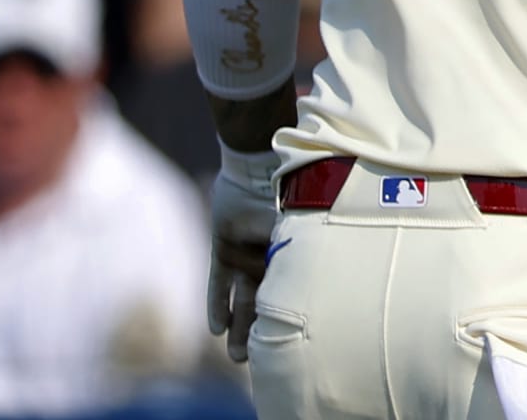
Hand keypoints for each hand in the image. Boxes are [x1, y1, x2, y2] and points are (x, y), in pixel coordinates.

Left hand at [208, 144, 280, 361]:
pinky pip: (219, 281)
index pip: (290, 290)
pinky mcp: (222, 247)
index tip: (290, 342)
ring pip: (244, 296)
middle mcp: (271, 252)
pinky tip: (215, 328)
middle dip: (262, 330)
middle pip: (267, 299)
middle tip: (257, 360)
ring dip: (240, 326)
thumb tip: (311, 291)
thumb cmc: (290, 193)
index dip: (288, 317)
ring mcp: (246, 251)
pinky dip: (218, 303)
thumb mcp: (299, 228)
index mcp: (293, 248)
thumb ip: (301, 255)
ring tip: (238, 356)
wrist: (258, 165)